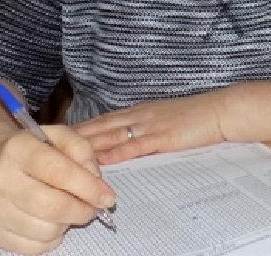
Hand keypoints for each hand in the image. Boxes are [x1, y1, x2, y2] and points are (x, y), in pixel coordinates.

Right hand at [0, 125, 116, 254]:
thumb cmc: (30, 149)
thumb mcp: (56, 135)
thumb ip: (81, 150)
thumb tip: (95, 181)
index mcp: (18, 148)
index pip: (60, 173)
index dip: (89, 188)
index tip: (108, 197)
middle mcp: (0, 179)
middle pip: (53, 207)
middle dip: (82, 211)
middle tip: (92, 207)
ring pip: (46, 231)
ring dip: (67, 224)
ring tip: (66, 209)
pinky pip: (33, 247)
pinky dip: (51, 238)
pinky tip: (50, 221)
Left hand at [72, 92, 226, 164]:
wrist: (221, 110)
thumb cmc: (196, 116)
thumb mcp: (164, 118)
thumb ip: (143, 127)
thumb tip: (123, 140)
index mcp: (139, 111)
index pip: (102, 119)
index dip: (79, 128)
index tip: (57, 134)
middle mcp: (139, 115)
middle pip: (100, 126)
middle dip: (74, 137)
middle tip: (50, 145)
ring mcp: (150, 125)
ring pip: (112, 136)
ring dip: (89, 147)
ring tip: (65, 155)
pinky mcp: (163, 137)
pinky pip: (136, 146)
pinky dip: (117, 153)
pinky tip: (103, 160)